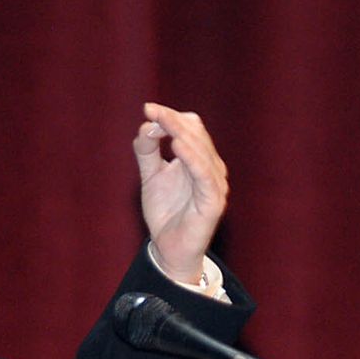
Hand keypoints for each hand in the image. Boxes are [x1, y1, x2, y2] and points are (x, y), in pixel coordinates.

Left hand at [134, 102, 228, 282]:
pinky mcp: (213, 202)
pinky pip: (204, 175)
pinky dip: (192, 158)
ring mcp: (214, 184)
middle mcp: (211, 168)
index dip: (171, 116)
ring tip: (161, 122)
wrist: (169, 250)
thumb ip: (146, 152)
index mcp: (199, 159)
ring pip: (202, 150)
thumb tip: (145, 126)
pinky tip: (176, 146)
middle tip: (151, 111)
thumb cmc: (165, 213)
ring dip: (180, 133)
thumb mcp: (150, 177)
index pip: (191, 128)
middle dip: (172, 121)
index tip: (148, 108)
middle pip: (196, 134)